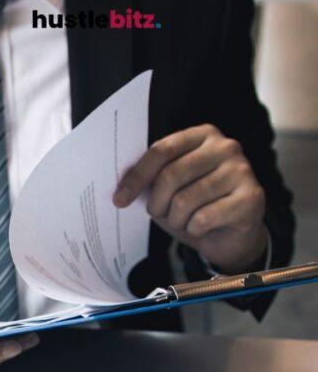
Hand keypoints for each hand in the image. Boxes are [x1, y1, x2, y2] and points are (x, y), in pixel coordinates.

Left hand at [113, 124, 266, 272]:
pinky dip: (194, 229)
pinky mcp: (252, 198)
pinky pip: (203, 218)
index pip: (161, 150)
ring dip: (175, 219)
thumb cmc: (195, 207)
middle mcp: (226, 147)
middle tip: (159, 214)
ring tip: (183, 220)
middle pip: (171, 175)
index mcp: (202, 136)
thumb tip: (120, 186)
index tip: (119, 199)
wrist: (229, 235)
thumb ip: (150, 179)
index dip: (137, 177)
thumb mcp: (167, 189)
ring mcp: (242, 171)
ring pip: (185, 200)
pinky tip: (202, 227)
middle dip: (157, 203)